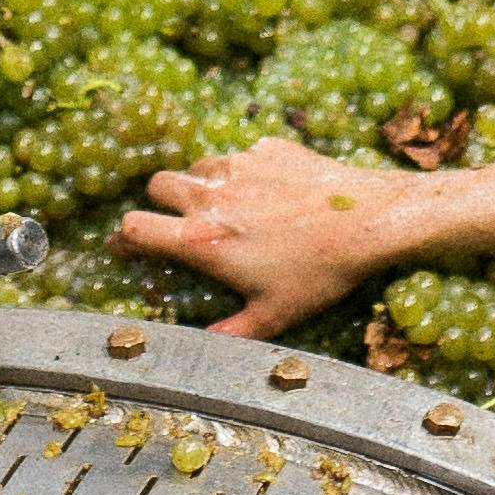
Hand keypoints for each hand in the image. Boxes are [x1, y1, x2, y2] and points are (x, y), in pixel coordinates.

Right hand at [115, 134, 416, 338]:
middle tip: (181, 221)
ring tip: (227, 207)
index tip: (129, 245)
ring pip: (197, 166)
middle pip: (157, 184)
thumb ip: (229, 332)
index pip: (134, 227)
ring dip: (200, 184)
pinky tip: (270, 192)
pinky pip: (239, 155)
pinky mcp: (268, 148)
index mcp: (204, 240)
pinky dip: (243, 171)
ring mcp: (240, 165)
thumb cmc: (319, 273)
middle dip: (161, 202)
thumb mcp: (273, 315)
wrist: (369, 220)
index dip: (125, 238)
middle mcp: (212, 197)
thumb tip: (202, 345)